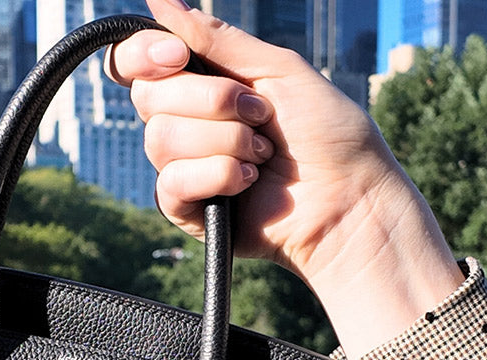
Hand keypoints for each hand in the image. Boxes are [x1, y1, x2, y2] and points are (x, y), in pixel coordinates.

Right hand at [108, 0, 463, 355]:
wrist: (348, 199)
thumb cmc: (327, 134)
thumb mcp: (277, 70)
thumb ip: (218, 39)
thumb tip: (159, 0)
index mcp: (202, 86)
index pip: (138, 65)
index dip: (144, 54)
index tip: (178, 55)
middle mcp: (187, 125)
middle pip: (149, 98)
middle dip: (211, 100)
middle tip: (261, 114)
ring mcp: (186, 170)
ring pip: (161, 140)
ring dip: (224, 141)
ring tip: (263, 154)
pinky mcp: (190, 212)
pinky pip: (172, 183)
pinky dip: (218, 175)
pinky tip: (249, 181)